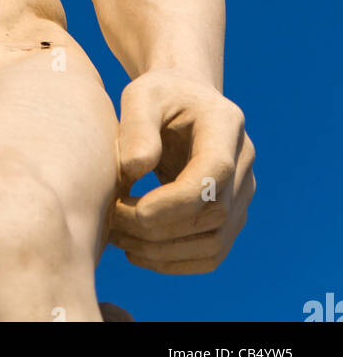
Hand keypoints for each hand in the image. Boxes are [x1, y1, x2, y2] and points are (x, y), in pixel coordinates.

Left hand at [110, 69, 255, 273]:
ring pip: (214, 243)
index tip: (130, 209)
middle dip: (159, 228)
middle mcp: (244, 161)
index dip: (174, 201)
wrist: (182, 100)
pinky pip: (211, 253)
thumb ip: (137, 126)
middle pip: (213, 214)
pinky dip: (174, 261)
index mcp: (226, 124)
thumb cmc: (158, 95)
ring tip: (119, 239)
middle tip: (112, 222)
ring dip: (163, 251)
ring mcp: (242, 192)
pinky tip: (137, 251)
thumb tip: (134, 169)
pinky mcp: (231, 216)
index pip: (213, 174)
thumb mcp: (141, 94)